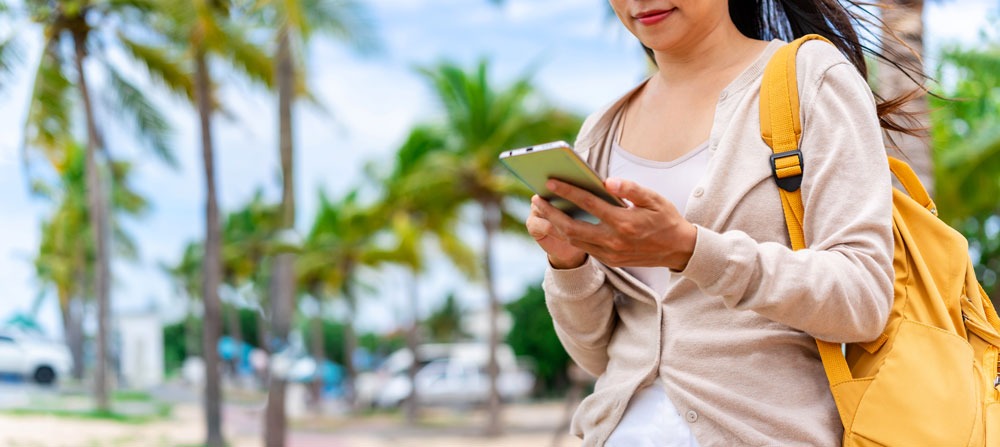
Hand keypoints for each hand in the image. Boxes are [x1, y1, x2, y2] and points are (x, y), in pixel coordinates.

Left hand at [534, 178, 696, 270]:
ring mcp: (610, 254)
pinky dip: (567, 235)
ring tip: (542, 208)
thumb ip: (631, 189)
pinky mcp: (609, 261)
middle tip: (535, 198)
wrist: (678, 250)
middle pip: (572, 227)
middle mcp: (614, 241)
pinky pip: (582, 247)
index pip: (589, 204)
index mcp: (624, 222)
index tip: (550, 181)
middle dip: (550, 212)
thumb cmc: (665, 219)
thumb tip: (608, 181)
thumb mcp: (654, 199)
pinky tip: (559, 221)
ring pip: (573, 240)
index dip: (567, 191)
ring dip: (555, 224)